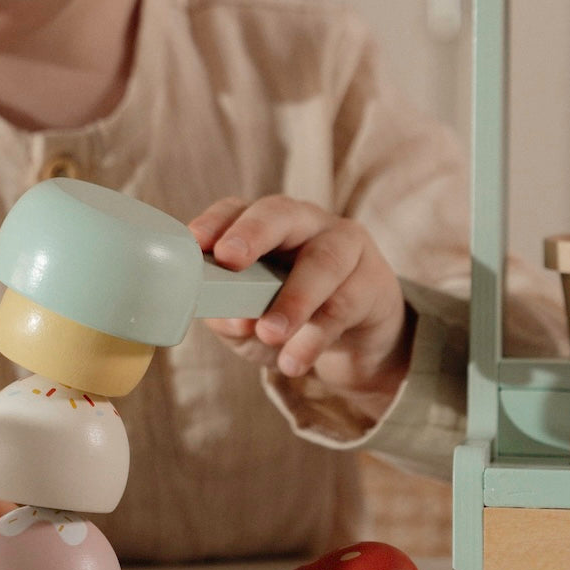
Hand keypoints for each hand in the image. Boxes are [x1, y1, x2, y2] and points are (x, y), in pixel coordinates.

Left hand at [188, 195, 412, 399]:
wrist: (354, 343)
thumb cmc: (289, 318)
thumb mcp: (249, 322)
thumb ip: (231, 318)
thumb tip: (230, 318)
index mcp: (263, 225)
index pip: (235, 209)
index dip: (214, 222)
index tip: (196, 242)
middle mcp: (303, 223)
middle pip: (280, 214)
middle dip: (252, 234)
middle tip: (230, 259)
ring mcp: (343, 245)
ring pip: (321, 261)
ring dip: (293, 299)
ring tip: (270, 334)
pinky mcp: (373, 279)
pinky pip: (345, 303)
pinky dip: (315, 336)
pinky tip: (294, 360)